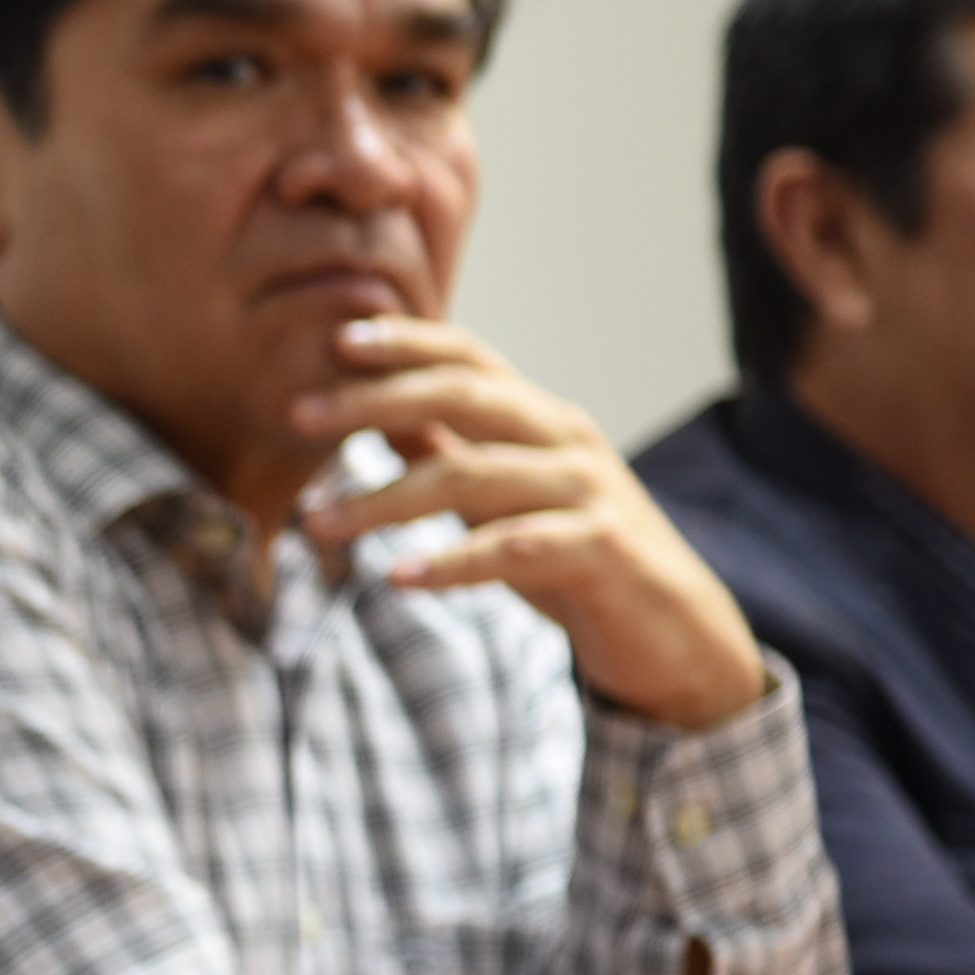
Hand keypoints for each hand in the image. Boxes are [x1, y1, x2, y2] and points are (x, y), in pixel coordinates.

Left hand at [296, 319, 765, 729]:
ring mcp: (587, 492)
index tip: (334, 339)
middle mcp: (565, 440)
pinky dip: (453, 562)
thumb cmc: (575, 557)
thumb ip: (450, 450)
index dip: (406, 342)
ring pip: (474, 476)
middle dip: (374, 400)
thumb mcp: (503, 496)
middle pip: (464, 397)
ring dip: (385, 499)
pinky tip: (399, 577)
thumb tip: (375, 414)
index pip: (469, 356)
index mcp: (539, 417)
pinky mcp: (601, 551)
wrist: (677, 635)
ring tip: (316, 523)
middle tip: (297, 414)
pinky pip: (515, 548)